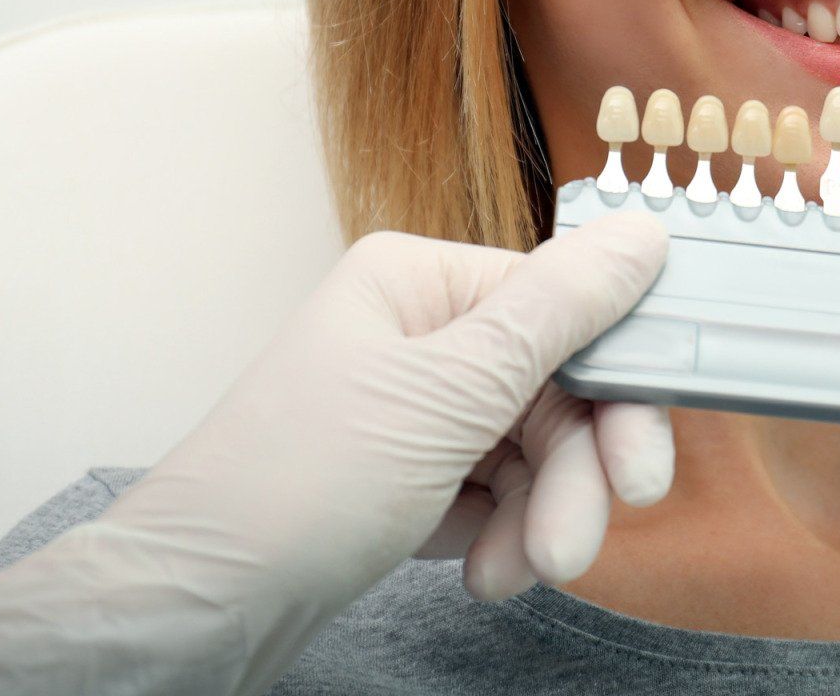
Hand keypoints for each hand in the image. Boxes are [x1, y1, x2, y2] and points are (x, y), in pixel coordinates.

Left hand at [0, 212, 671, 694]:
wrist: (196, 607)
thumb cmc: (294, 485)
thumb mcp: (447, 392)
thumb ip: (559, 312)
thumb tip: (642, 233)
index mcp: (421, 281)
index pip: (565, 313)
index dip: (614, 393)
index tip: (643, 462)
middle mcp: (419, 332)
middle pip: (555, 392)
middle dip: (573, 477)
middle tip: (578, 542)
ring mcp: (412, 407)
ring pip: (532, 452)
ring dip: (540, 517)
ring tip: (519, 570)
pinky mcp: (407, 474)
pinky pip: (496, 492)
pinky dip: (503, 535)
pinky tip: (484, 572)